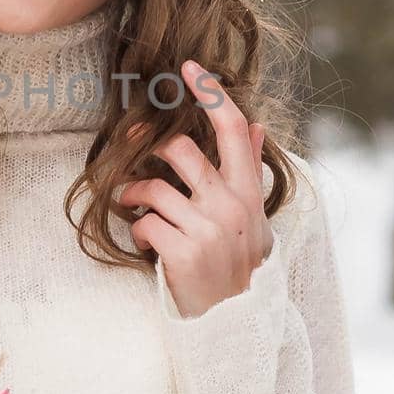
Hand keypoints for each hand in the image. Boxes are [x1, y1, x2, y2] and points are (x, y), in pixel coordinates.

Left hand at [118, 59, 273, 319]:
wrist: (234, 325)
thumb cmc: (238, 267)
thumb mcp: (254, 221)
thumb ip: (249, 173)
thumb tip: (258, 125)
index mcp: (247, 194)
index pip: (235, 130)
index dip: (212, 95)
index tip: (191, 67)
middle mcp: (230, 206)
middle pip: (181, 150)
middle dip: (153, 154)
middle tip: (141, 168)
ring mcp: (207, 229)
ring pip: (153, 186)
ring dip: (135, 197)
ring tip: (138, 211)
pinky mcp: (182, 252)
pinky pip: (142, 222)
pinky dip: (137, 231)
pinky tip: (146, 244)